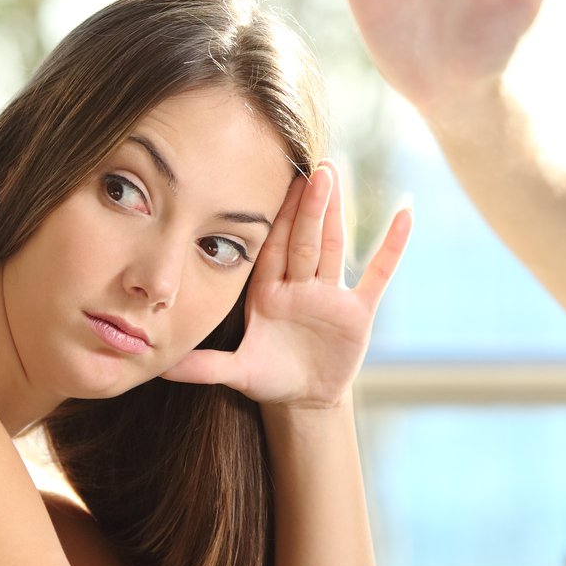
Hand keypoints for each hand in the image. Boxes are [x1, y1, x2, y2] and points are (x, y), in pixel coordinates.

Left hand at [161, 164, 408, 409]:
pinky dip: (392, 246)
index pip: (272, 248)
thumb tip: (159, 366)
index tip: (276, 181)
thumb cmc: (270, 378)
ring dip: (335, 212)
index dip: (275, 217)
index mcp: (269, 293)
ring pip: (332, 246)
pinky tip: (406, 216)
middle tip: (312, 166)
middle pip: (304, 239)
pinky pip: (378, 273)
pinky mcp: (358, 311)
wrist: (305, 399)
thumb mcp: (237, 372)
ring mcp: (330, 295)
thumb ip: (203, 367)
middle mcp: (300, 287)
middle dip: (308, 205)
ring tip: (335, 174)